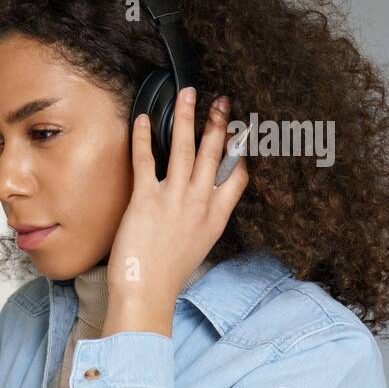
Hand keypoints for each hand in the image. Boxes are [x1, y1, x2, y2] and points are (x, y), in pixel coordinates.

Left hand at [102, 87, 248, 336]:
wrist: (147, 293)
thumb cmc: (167, 275)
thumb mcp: (198, 245)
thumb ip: (203, 220)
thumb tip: (201, 204)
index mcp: (216, 217)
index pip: (238, 176)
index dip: (242, 151)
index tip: (244, 131)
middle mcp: (200, 204)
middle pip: (214, 154)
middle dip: (219, 122)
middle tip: (222, 100)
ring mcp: (174, 200)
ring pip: (185, 148)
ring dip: (187, 117)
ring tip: (188, 94)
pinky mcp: (146, 200)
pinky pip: (146, 160)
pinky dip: (144, 137)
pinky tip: (144, 119)